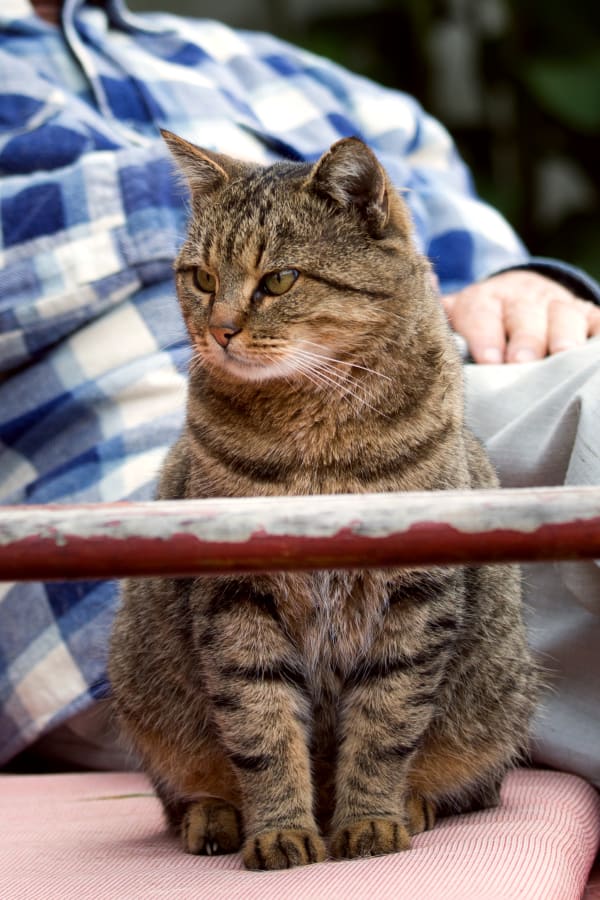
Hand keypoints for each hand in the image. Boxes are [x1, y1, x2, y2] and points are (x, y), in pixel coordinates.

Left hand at [441, 270, 599, 363]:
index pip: (483, 315)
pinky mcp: (585, 315)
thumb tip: (423, 283)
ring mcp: (556, 305)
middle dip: (525, 339)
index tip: (488, 359)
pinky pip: (596, 322)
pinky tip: (592, 351)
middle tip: (522, 362)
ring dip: (562, 335)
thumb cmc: (482, 321)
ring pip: (562, 315)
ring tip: (560, 355)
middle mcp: (521, 298)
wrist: (518, 297)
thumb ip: (438, 311)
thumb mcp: (455, 315)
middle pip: (524, 316)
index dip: (486, 336)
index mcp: (484, 300)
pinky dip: (596, 335)